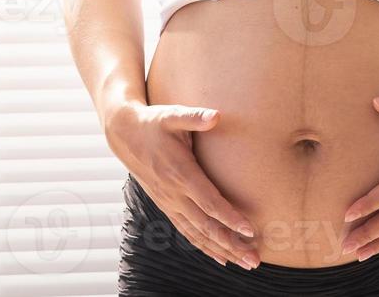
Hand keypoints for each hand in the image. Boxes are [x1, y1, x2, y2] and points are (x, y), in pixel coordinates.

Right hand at [102, 97, 260, 269]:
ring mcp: (169, 203)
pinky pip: (187, 231)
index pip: (208, 202)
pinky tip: (220, 257)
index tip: (250, 230)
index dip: (229, 217)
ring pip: (197, 234)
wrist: (124, 135)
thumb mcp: (172, 115)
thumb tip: (216, 115)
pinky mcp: (167, 205)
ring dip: (222, 250)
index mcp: (180, 173)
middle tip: (254, 259)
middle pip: (206, 226)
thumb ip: (195, 117)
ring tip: (245, 263)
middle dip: (231, 244)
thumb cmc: (154, 122)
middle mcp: (174, 194)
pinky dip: (204, 246)